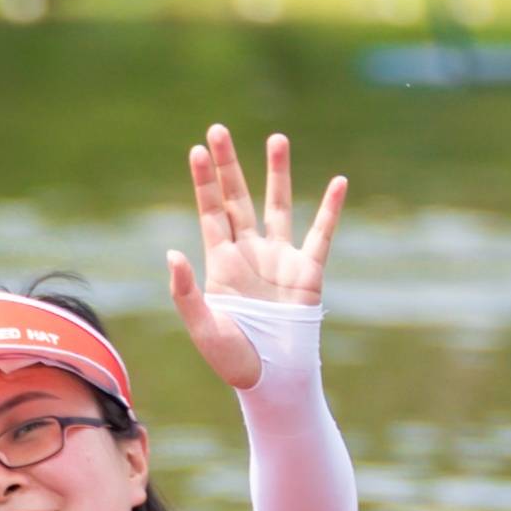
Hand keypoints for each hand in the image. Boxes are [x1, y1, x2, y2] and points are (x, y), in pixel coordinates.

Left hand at [163, 122, 345, 388]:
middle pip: (237, 198)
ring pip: (278, 205)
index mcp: (221, 263)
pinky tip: (338, 182)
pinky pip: (321, 234)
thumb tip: (172, 253)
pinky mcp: (308, 271)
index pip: (210, 211)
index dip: (204, 181)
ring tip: (276, 138)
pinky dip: (330, 209)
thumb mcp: (203, 328)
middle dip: (228, 165)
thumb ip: (186, 292)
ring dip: (276, 173)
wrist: (273, 380)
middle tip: (218, 129)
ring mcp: (280, 259)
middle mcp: (250, 253)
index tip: (197, 150)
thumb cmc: (234, 360)